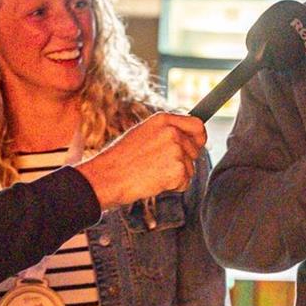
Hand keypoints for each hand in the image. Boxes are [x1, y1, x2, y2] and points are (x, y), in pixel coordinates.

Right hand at [75, 112, 206, 208]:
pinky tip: (154, 182)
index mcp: (163, 119)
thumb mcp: (143, 133)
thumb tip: (188, 136)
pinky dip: (173, 187)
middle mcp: (172, 131)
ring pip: (191, 167)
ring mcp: (176, 150)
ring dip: (177, 175)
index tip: (196, 145)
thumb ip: (166, 132)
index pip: (197, 124)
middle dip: (185, 160)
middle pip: (196, 149)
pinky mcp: (177, 169)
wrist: (107, 177)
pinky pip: (185, 182)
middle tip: (161, 166)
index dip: (199, 137)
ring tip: (153, 173)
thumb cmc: (121, 158)